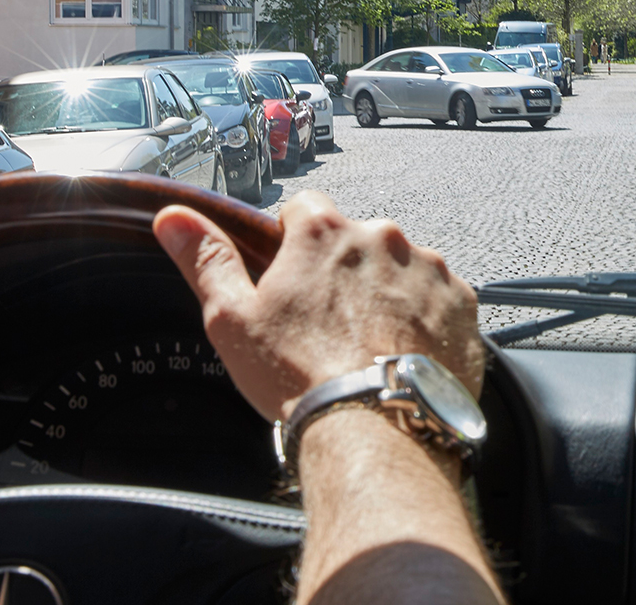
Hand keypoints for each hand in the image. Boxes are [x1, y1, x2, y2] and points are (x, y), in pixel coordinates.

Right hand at [154, 190, 482, 422]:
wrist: (375, 426)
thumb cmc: (299, 376)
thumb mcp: (232, 319)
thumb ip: (206, 259)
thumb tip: (173, 217)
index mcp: (324, 232)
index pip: (304, 208)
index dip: (293, 242)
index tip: (292, 279)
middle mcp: (382, 236)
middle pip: (357, 241)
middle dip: (345, 272)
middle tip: (329, 325)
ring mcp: (428, 267)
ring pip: (401, 268)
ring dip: (388, 293)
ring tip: (369, 345)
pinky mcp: (462, 302)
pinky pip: (441, 299)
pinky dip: (425, 319)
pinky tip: (403, 354)